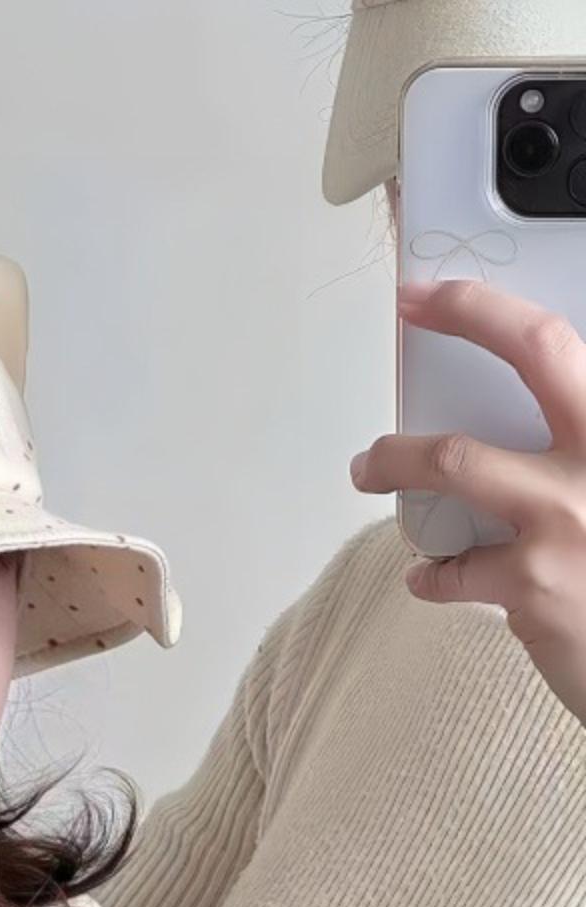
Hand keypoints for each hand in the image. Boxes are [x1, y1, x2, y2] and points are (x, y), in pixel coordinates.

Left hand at [349, 277, 585, 726]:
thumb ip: (578, 449)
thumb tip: (533, 426)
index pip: (567, 343)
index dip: (491, 308)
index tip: (438, 294)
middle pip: (537, 354)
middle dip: (466, 319)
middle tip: (410, 311)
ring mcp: (576, 518)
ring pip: (459, 459)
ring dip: (397, 458)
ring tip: (369, 468)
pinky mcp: (537, 587)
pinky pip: (453, 569)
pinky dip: (433, 573)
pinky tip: (433, 578)